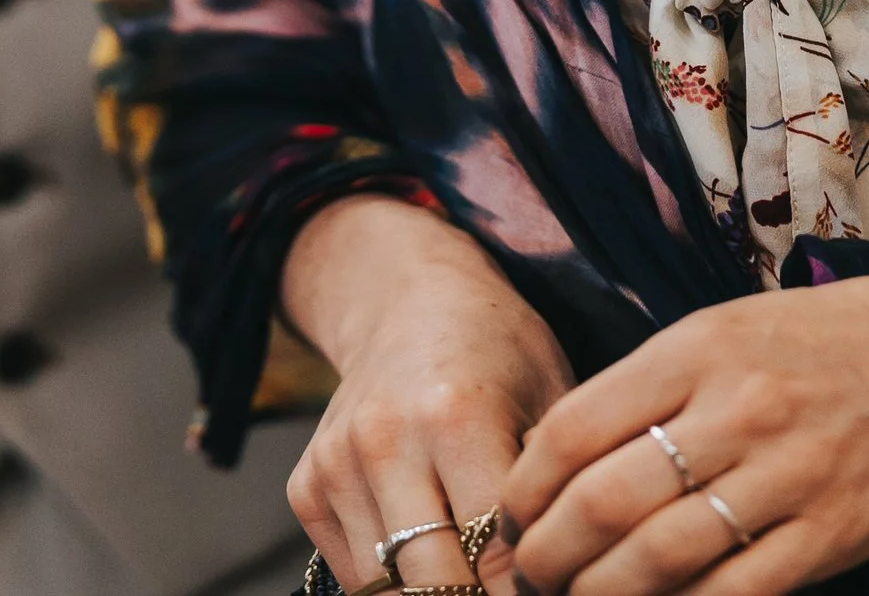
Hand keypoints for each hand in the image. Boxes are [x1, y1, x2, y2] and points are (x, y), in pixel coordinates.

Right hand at [280, 199, 576, 592]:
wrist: (407, 301)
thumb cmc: (499, 354)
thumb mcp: (551, 398)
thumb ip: (555, 485)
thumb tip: (561, 571)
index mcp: (457, 414)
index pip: (496, 555)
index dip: (528, 589)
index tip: (549, 587)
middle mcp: (385, 440)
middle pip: (437, 584)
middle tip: (512, 589)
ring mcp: (338, 465)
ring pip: (388, 592)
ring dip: (433, 593)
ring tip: (473, 572)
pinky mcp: (307, 487)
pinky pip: (354, 576)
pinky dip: (393, 582)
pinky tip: (428, 549)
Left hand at [501, 273, 868, 595]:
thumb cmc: (823, 342)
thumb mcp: (728, 328)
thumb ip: (649, 384)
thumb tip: (556, 451)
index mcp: (699, 347)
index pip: (578, 425)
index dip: (527, 485)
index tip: (508, 517)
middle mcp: (738, 406)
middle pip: (607, 499)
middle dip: (550, 555)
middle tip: (527, 579)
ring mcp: (788, 474)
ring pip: (663, 556)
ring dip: (603, 594)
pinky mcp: (832, 534)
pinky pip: (738, 592)